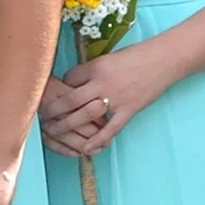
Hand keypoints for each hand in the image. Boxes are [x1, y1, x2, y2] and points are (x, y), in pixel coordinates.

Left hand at [41, 42, 170, 159]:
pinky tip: (85, 148)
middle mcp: (102, 84)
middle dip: (53, 111)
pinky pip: (110, 129)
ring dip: (66, 126)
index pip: (69, 80)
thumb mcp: (109, 58)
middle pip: (70, 100)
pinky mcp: (128, 110)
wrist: (164, 59)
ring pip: (84, 116)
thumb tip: (73, 82)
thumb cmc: (136, 56)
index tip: (52, 96)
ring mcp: (115, 99)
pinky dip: (97, 140)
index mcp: (96, 67)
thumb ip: (91, 71)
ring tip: (53, 132)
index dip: (59, 89)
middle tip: (41, 118)